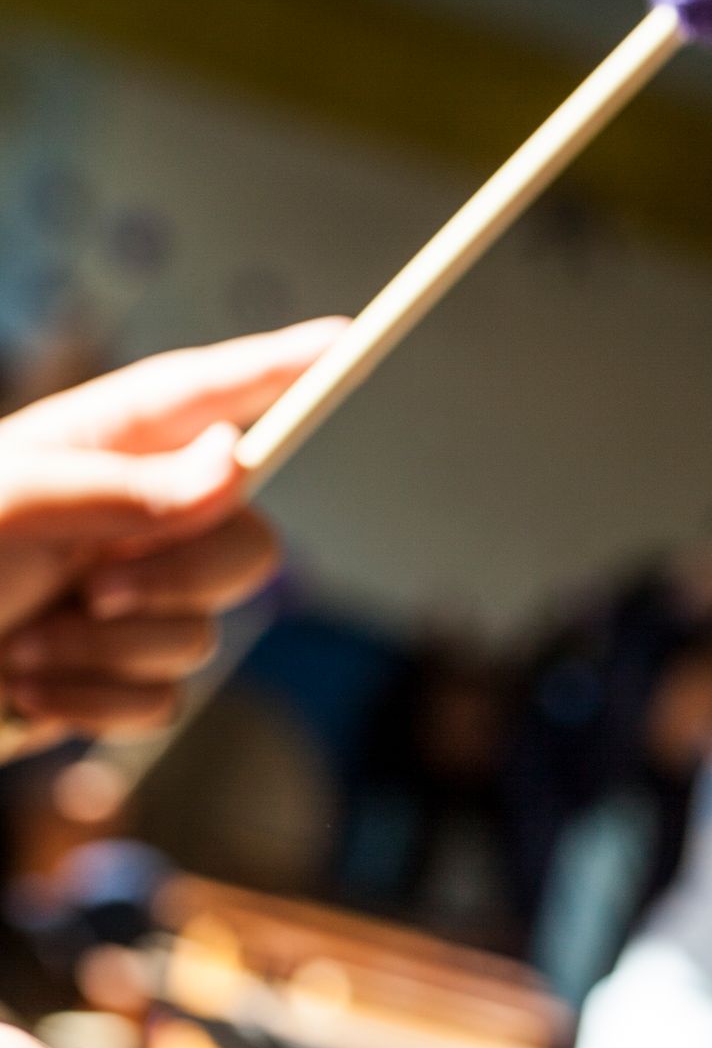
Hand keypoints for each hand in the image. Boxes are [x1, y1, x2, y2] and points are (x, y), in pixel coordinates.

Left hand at [0, 321, 346, 744]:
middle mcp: (124, 523)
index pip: (202, 398)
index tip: (342, 345)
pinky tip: (27, 688)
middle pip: (242, 540)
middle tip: (97, 590)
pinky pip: (163, 699)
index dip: (275, 370)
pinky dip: (94, 702)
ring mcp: (125, 605)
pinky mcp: (114, 680)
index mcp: (93, 451)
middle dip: (182, 576)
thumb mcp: (14, 505)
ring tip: (20, 647)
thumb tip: (238, 463)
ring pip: (202, 634)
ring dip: (107, 653)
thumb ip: (126, 489)